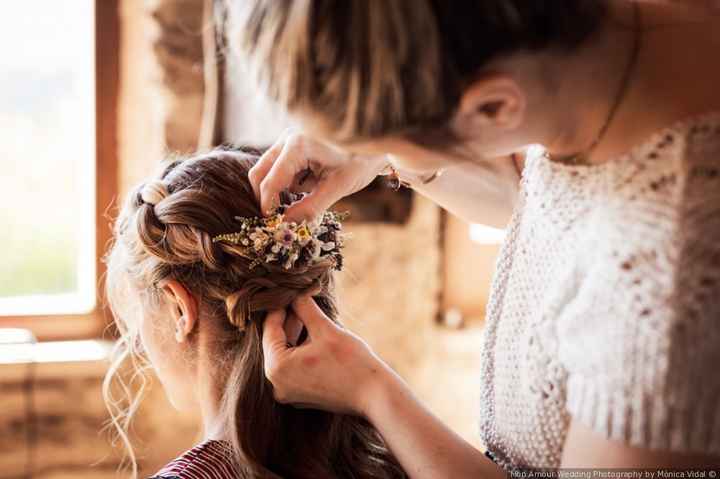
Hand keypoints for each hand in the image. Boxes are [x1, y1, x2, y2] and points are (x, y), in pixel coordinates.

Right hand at [249, 129, 386, 221]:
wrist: (376, 143)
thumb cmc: (360, 161)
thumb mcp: (338, 188)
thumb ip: (310, 207)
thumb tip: (286, 224)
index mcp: (298, 144)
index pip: (271, 181)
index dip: (268, 206)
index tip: (271, 225)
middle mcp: (288, 137)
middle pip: (260, 173)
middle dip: (269, 198)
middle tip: (279, 218)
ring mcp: (288, 139)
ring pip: (268, 172)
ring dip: (282, 190)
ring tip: (309, 197)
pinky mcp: (292, 145)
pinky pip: (280, 169)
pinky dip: (289, 183)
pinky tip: (311, 185)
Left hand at [262, 293, 391, 415]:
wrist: (374, 395)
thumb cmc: (351, 362)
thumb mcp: (325, 329)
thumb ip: (305, 309)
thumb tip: (295, 294)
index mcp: (277, 368)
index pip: (270, 330)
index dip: (279, 308)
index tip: (287, 292)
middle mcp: (277, 384)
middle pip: (276, 344)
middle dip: (289, 321)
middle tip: (298, 300)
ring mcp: (288, 393)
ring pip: (286, 356)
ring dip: (296, 336)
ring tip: (308, 315)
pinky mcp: (300, 396)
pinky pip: (294, 368)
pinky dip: (301, 352)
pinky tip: (313, 336)